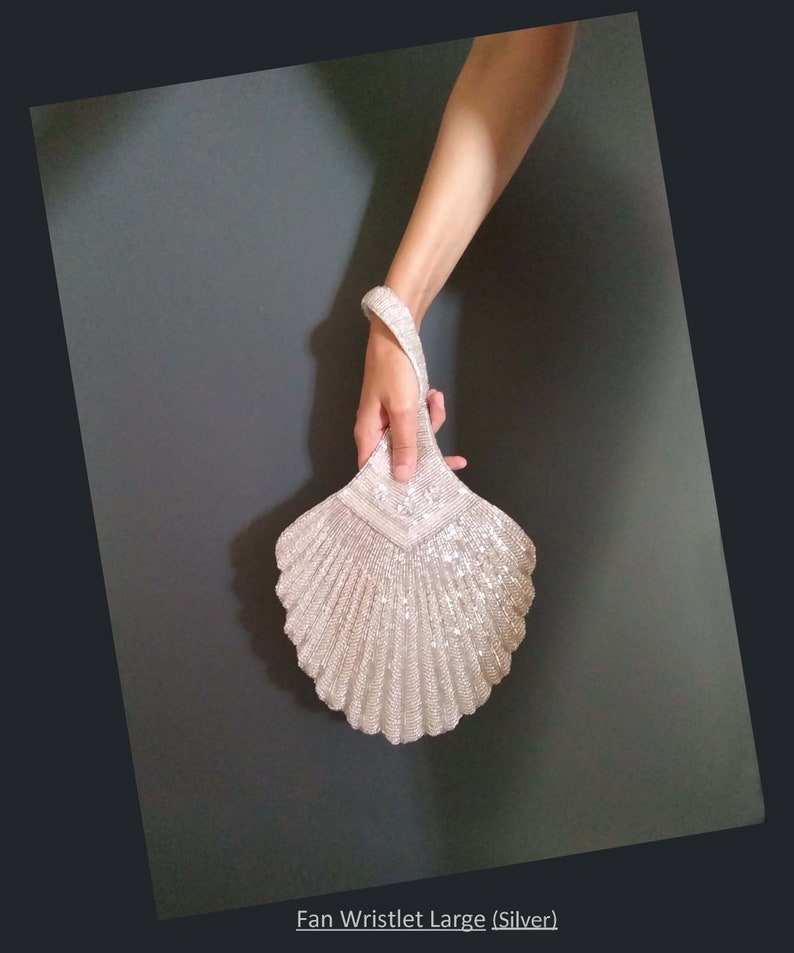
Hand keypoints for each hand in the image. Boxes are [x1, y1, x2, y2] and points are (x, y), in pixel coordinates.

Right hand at [354, 317, 466, 480]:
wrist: (397, 332)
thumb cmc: (394, 370)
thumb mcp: (403, 409)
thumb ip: (405, 443)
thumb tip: (401, 477)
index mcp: (369, 435)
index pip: (376, 472)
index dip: (397, 484)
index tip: (424, 492)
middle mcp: (377, 431)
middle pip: (402, 457)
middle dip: (429, 451)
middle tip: (456, 459)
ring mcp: (390, 419)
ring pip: (415, 437)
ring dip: (432, 422)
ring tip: (436, 399)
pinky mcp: (401, 408)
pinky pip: (418, 420)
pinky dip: (429, 410)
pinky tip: (434, 394)